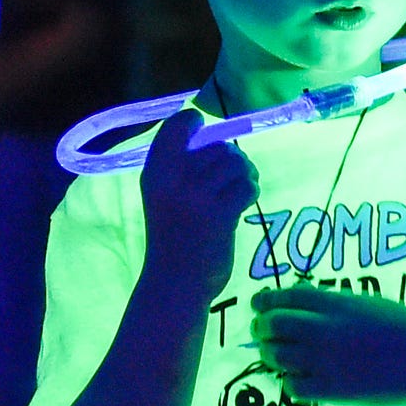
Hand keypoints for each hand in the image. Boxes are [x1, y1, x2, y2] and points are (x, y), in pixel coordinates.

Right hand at [138, 108, 255, 294]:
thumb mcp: (163, 196)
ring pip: (235, 163)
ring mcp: (196, 198)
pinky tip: (244, 201)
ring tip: (242, 187)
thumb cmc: (172, 238)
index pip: (176, 126)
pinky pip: (246, 186)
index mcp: (154, 173)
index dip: (194, 122)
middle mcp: (172, 181)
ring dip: (246, 172)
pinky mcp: (219, 215)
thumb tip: (219, 138)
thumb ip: (180, 168)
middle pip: (216, 145)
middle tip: (235, 173)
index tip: (204, 135)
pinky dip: (251, 189)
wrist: (174, 283)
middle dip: (232, 156)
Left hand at [250, 286, 405, 405]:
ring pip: (277, 356)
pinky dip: (289, 381)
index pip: (285, 296)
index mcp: (335, 303)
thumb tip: (296, 300)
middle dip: (260, 328)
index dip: (264, 300)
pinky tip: (298, 377)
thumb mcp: (366, 302)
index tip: (258, 305)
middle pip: (273, 325)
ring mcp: (326, 360)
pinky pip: (292, 386)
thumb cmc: (402, 327)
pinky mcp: (332, 389)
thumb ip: (330, 301)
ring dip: (270, 354)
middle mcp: (325, 329)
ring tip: (277, 354)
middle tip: (260, 332)